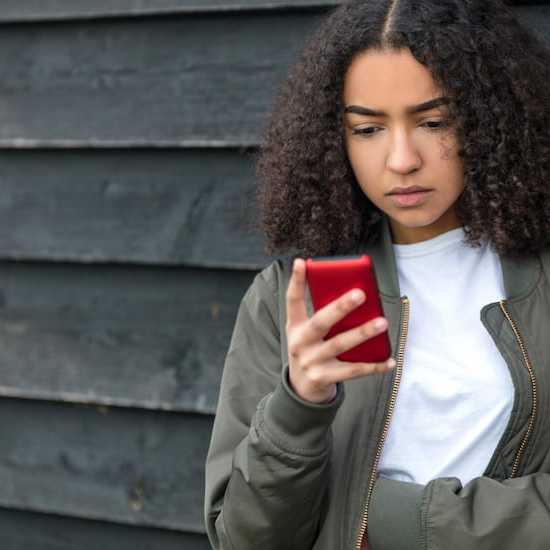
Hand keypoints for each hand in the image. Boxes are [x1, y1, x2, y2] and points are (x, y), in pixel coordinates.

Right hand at [286, 258, 395, 403]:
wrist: (301, 388)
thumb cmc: (312, 350)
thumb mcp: (308, 333)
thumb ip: (325, 316)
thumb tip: (355, 296)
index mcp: (295, 326)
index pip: (292, 300)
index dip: (296, 281)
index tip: (301, 262)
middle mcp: (300, 343)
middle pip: (320, 322)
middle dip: (340, 307)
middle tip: (360, 293)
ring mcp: (311, 362)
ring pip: (339, 345)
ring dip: (362, 333)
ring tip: (382, 322)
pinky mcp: (324, 378)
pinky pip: (353, 371)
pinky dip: (373, 366)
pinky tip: (389, 360)